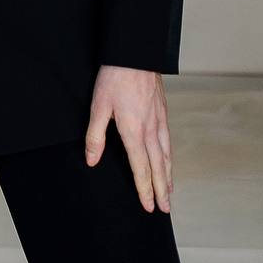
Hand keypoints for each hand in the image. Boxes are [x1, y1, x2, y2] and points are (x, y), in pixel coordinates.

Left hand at [84, 64, 172, 213]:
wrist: (135, 53)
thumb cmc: (115, 78)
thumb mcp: (98, 106)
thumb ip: (95, 136)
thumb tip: (92, 161)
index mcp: (134, 131)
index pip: (140, 168)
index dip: (144, 189)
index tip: (149, 206)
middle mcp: (150, 130)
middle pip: (158, 167)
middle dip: (161, 190)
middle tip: (166, 209)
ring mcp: (159, 120)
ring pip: (166, 155)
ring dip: (168, 176)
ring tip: (169, 191)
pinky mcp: (163, 111)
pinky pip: (168, 140)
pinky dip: (170, 156)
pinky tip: (168, 159)